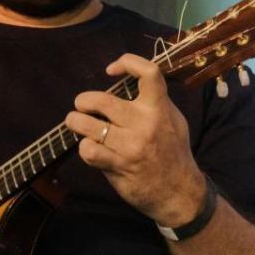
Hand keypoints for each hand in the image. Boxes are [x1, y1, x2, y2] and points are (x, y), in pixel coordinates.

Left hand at [66, 53, 206, 226]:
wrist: (179, 193)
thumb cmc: (174, 152)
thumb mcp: (174, 121)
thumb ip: (155, 102)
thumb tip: (130, 82)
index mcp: (159, 109)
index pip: (149, 72)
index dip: (127, 62)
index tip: (111, 70)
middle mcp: (145, 124)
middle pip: (102, 100)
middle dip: (84, 100)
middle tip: (82, 105)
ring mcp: (131, 146)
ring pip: (88, 126)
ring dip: (75, 122)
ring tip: (75, 122)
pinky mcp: (118, 166)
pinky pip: (89, 151)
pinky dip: (84, 147)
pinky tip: (89, 147)